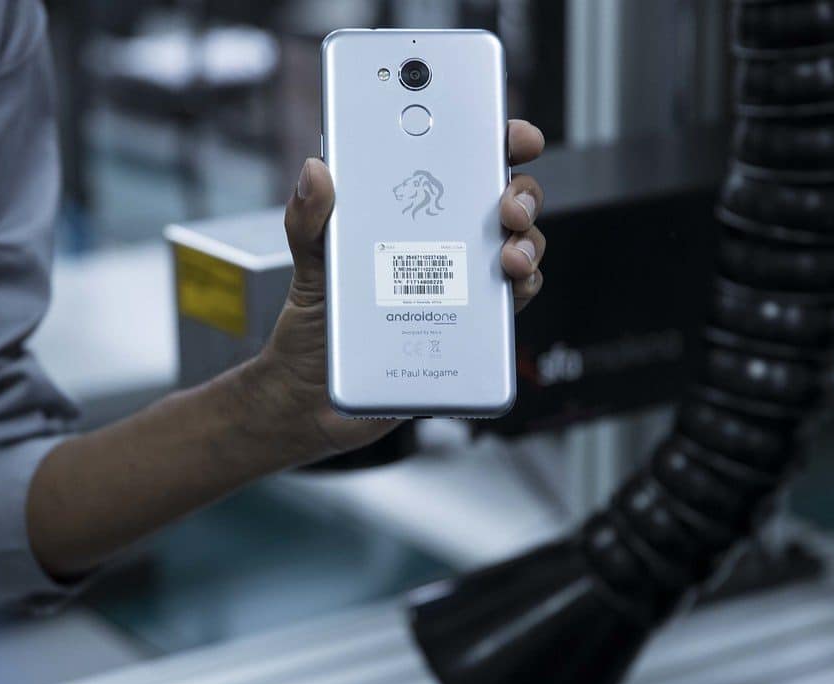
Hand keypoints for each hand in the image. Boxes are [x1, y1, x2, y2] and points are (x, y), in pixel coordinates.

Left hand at [253, 120, 546, 460]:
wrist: (314, 398)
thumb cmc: (314, 323)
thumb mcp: (306, 263)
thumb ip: (308, 216)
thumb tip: (315, 170)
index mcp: (407, 211)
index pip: (458, 160)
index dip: (493, 138)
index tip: (513, 134)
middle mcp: (443, 240)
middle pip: (503, 200)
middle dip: (521, 192)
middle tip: (506, 204)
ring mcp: (461, 282)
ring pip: (518, 247)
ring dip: (528, 244)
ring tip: (507, 256)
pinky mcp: (469, 326)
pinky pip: (510, 302)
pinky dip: (520, 291)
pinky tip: (505, 289)